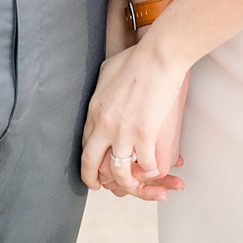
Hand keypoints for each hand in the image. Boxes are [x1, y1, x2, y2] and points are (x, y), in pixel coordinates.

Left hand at [81, 38, 189, 199]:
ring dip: (125, 181)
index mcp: (94, 111)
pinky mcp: (144, 135)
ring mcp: (124, 133)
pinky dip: (150, 169)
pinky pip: (144, 164)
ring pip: (118, 171)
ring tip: (132, 184)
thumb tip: (102, 89)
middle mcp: (104, 126)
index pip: (84, 144)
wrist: (159, 57)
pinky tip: (154, 168)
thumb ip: (101, 86)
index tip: (92, 165)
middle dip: (93, 179)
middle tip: (98, 185)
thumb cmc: (138, 57)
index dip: (88, 159)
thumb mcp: (108, 70)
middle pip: (91, 163)